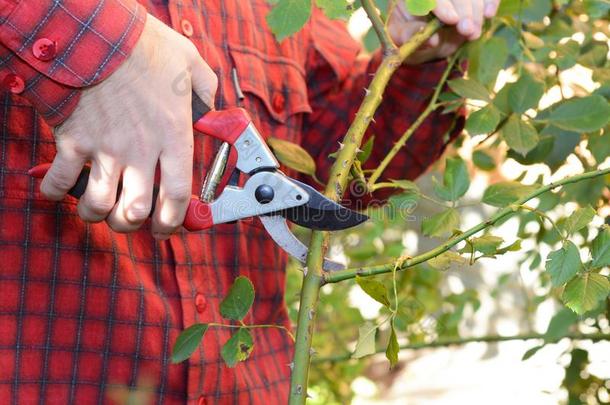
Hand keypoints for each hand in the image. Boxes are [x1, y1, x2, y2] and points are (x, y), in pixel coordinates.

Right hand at [40, 15, 217, 239]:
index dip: (173, 221)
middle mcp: (141, 150)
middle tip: (130, 220)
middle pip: (136, 210)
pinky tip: (56, 189)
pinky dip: (54, 190)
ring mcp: (105, 148)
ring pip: (98, 204)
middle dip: (132, 224)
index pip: (177, 195)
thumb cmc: (145, 46)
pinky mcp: (73, 139)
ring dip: (96, 213)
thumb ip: (206, 90)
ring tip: (97, 209)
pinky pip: (59, 179)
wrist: (96, 32)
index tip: (168, 228)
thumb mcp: (190, 63)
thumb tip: (212, 107)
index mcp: (173, 137)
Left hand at [388, 0, 499, 63]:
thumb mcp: (400, 37)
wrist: (424, 37)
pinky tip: (489, 13)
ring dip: (476, 10)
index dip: (443, 5)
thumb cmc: (407, 34)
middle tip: (467, 30)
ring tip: (473, 33)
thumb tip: (431, 39)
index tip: (453, 20)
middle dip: (464, 9)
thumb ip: (409, 35)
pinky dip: (490, 0)